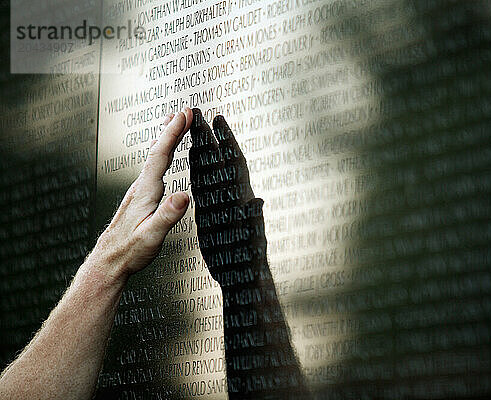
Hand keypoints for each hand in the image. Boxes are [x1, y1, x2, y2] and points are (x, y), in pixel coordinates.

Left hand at [90, 109, 193, 280]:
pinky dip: (161, 153)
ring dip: (165, 138)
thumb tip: (184, 196)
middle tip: (183, 111)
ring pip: (154, 157)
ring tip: (173, 123)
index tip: (184, 115)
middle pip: (157, 151)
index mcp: (146, 192)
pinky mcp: (139, 198)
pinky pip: (153, 167)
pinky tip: (162, 155)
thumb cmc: (130, 251)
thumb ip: (168, 215)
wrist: (109, 262)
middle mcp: (140, 187)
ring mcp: (139, 192)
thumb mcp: (152, 236)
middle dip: (171, 129)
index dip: (173, 133)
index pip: (160, 155)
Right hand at [189, 109, 264, 283]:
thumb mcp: (251, 243)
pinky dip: (198, 168)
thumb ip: (253, 222)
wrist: (242, 274)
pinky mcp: (212, 211)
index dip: (228, 141)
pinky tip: (192, 158)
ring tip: (194, 128)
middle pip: (219, 160)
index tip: (219, 120)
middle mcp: (231, 195)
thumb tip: (258, 203)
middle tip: (199, 114)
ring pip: (210, 168)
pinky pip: (204, 184)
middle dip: (211, 136)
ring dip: (203, 148)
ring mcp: (221, 201)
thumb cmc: (249, 260)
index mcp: (240, 198)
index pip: (234, 163)